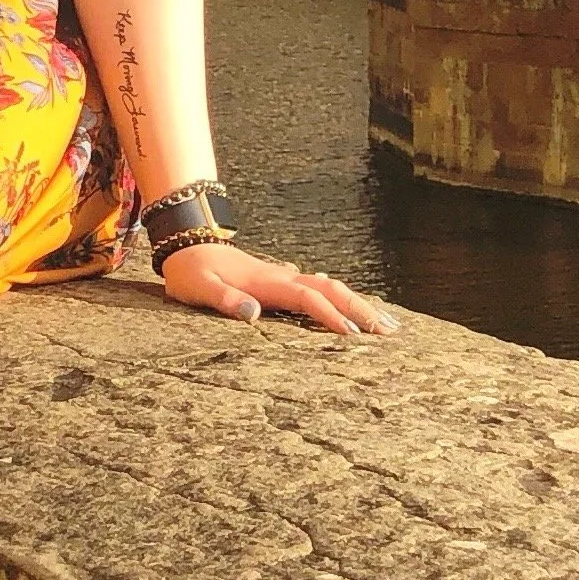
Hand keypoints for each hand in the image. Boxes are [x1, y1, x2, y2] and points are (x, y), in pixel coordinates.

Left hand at [158, 238, 395, 337]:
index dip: (330, 316)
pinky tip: (355, 310)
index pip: (307, 299)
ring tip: (387, 324)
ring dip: (358, 304)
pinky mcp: (282, 280)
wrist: (188, 243)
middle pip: (331, 290)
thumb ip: (223, 299)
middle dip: (362, 310)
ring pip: (330, 287)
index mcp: (266, 283)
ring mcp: (285, 277)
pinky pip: (321, 288)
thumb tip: (252, 313)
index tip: (354, 336)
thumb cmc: (191, 271)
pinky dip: (342, 299)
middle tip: (391, 332)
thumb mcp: (198, 288)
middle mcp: (282, 277)